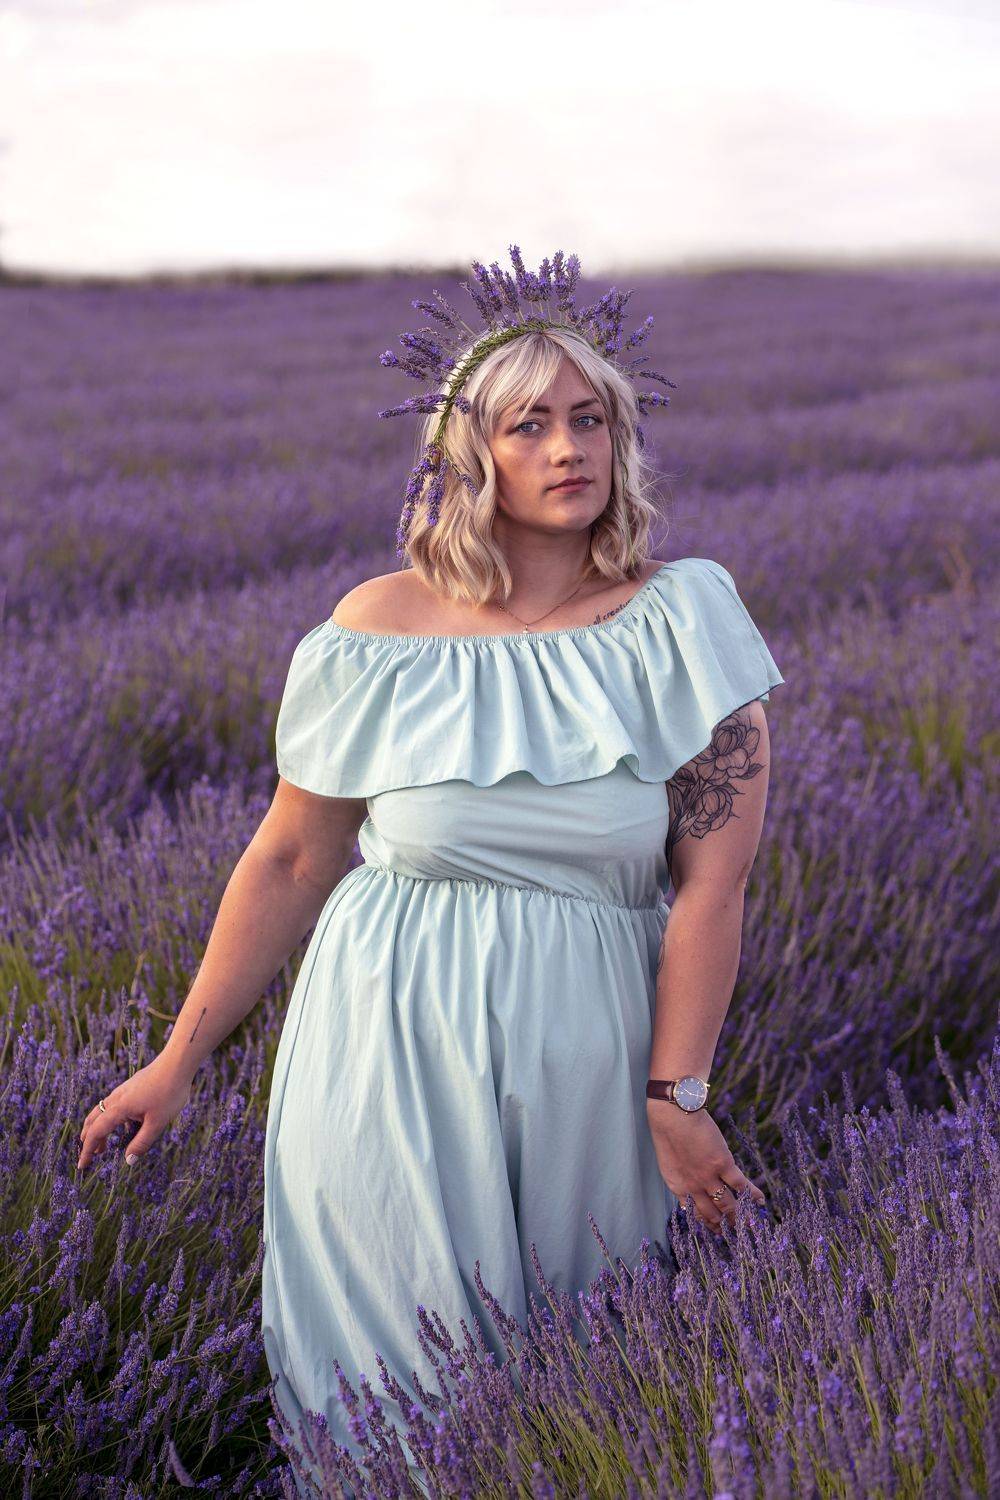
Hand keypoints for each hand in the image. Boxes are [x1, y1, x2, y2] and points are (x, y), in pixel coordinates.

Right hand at [77, 1054, 193, 1171]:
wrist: (177, 1062)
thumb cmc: (169, 1092)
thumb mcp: (157, 1122)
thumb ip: (142, 1142)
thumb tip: (128, 1160)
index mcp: (119, 1108)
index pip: (96, 1132)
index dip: (88, 1150)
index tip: (82, 1165)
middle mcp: (117, 1098)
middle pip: (93, 1120)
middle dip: (89, 1139)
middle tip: (90, 1157)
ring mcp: (124, 1090)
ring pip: (102, 1111)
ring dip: (99, 1129)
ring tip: (103, 1146)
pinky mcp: (132, 1086)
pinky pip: (115, 1105)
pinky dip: (112, 1119)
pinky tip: (127, 1127)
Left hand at [646, 1102, 765, 1234]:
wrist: (672, 1113)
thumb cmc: (668, 1131)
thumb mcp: (670, 1162)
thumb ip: (682, 1177)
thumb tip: (693, 1189)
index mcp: (678, 1187)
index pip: (696, 1214)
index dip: (709, 1223)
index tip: (718, 1229)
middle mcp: (693, 1187)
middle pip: (714, 1214)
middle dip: (726, 1224)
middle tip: (737, 1231)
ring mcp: (708, 1177)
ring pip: (728, 1205)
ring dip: (741, 1216)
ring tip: (752, 1223)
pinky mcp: (722, 1164)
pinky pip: (740, 1185)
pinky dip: (752, 1195)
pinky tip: (761, 1200)